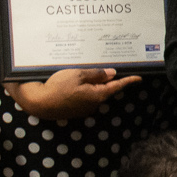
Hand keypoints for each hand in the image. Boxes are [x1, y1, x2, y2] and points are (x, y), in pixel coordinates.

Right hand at [12, 67, 140, 119]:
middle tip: (111, 67)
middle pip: (106, 89)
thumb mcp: (78, 75)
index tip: (138, 77)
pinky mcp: (75, 109)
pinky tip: (77, 81)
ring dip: (94, 83)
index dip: (128, 81)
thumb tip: (112, 74)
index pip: (117, 86)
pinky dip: (85, 89)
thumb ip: (96, 74)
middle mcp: (93, 104)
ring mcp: (84, 109)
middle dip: (108, 79)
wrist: (38, 103)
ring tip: (89, 71)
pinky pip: (85, 97)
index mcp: (97, 95)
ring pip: (94, 92)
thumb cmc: (58, 87)